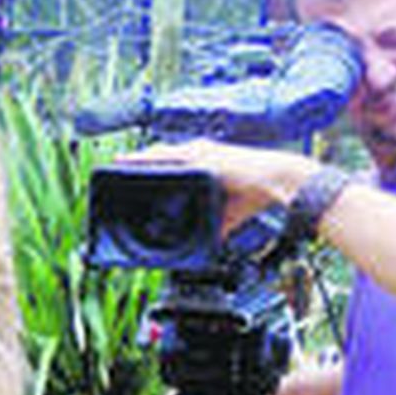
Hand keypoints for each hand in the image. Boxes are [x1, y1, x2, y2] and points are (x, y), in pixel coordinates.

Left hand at [118, 140, 312, 235]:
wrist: (280, 180)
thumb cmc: (257, 193)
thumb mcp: (228, 214)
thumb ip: (215, 225)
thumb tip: (208, 242)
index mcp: (203, 162)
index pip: (169, 162)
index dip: (149, 167)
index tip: (130, 175)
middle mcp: (198, 152)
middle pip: (159, 156)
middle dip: (137, 162)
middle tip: (115, 169)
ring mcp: (199, 151)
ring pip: (159, 153)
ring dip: (137, 159)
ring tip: (116, 165)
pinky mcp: (202, 156)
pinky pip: (168, 156)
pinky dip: (149, 160)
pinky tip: (133, 163)